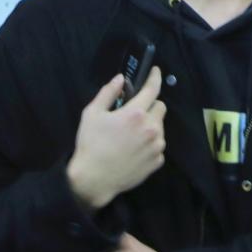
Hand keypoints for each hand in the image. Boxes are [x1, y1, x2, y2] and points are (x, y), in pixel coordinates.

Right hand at [67, 68, 166, 209]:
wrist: (94, 180)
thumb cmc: (91, 144)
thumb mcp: (92, 113)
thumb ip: (108, 93)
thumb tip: (120, 79)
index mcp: (135, 113)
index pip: (152, 89)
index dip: (155, 77)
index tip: (156, 72)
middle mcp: (151, 128)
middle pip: (160, 107)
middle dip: (149, 106)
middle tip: (134, 113)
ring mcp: (156, 146)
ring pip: (160, 127)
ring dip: (150, 125)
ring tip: (132, 135)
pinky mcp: (158, 161)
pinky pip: (158, 145)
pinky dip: (150, 143)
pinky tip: (134, 149)